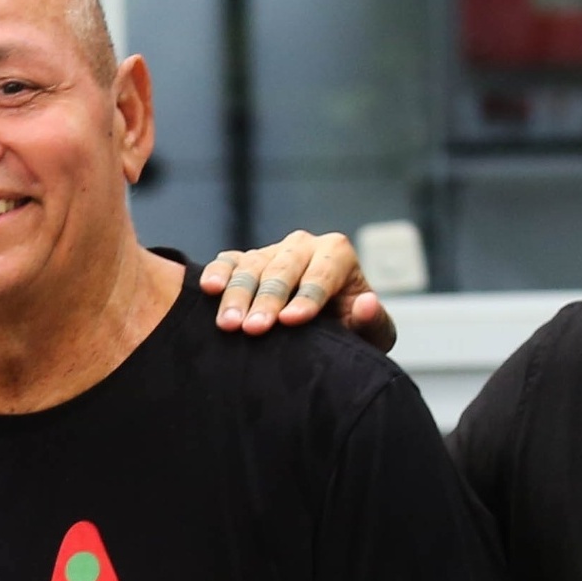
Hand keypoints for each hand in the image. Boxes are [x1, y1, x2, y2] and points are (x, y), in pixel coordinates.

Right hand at [201, 232, 394, 351]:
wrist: (321, 331)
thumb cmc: (349, 331)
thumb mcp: (371, 334)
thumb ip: (372, 322)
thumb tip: (366, 304)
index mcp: (337, 254)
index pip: (322, 274)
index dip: (307, 298)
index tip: (291, 321)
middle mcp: (303, 245)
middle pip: (282, 269)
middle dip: (267, 299)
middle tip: (254, 329)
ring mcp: (270, 251)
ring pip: (251, 266)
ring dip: (237, 296)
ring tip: (229, 325)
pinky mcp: (243, 260)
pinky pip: (227, 262)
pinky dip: (217, 273)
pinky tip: (209, 289)